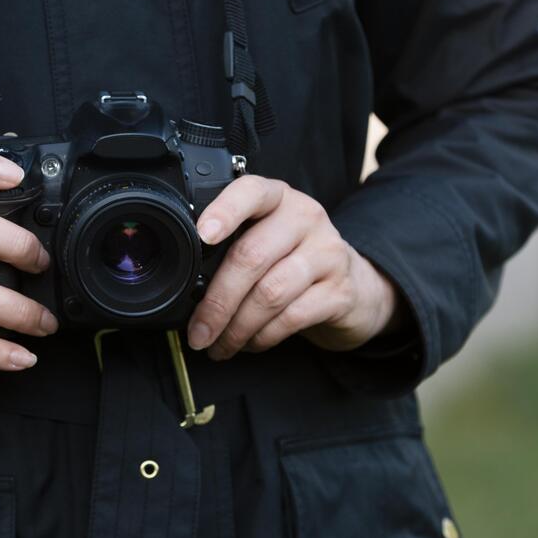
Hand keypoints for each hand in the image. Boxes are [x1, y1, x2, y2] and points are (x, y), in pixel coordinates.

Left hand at [185, 176, 401, 360]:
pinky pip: (292, 317)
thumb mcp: (265, 239)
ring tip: (220, 345)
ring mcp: (327, 253)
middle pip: (251, 256)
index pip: (252, 192)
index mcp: (278, 198)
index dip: (225, 211)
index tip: (202, 235)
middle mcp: (305, 218)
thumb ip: (231, 247)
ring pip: (270, 293)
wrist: (352, 287)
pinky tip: (250, 343)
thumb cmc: (292, 261)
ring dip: (237, 327)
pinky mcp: (340, 291)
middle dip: (217, 302)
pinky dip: (263, 336)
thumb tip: (185, 289)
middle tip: (199, 331)